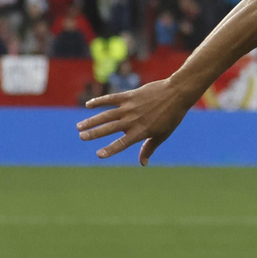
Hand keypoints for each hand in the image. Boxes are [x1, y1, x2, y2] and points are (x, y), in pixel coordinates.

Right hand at [76, 77, 195, 164]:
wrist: (177, 94)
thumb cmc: (171, 116)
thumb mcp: (162, 135)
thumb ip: (149, 148)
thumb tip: (142, 163)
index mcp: (141, 132)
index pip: (122, 143)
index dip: (110, 149)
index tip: (99, 155)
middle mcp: (133, 120)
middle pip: (109, 128)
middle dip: (94, 133)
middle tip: (81, 137)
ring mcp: (130, 107)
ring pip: (106, 115)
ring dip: (92, 120)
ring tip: (79, 126)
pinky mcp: (129, 96)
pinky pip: (111, 99)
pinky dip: (99, 101)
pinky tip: (88, 105)